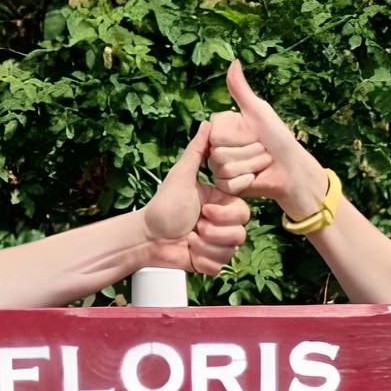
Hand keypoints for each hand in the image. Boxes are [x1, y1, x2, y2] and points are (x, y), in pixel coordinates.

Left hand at [139, 121, 250, 275]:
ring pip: (231, 252)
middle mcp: (222, 224)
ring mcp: (217, 245)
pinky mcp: (209, 262)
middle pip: (240, 234)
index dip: (225, 216)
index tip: (204, 212)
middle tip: (195, 227)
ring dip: (206, 246)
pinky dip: (202, 260)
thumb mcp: (181, 176)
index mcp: (221, 204)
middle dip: (215, 233)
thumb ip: (197, 152)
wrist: (147, 237)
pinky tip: (189, 252)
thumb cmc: (163, 206)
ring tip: (189, 239)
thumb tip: (208, 124)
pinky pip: (219, 267)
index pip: (243, 213)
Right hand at [206, 62, 328, 221]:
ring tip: (261, 163)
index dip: (236, 134)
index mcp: (223, 128)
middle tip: (261, 150)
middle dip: (247, 151)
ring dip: (249, 165)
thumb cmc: (279, 139)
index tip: (252, 134)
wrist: (292, 169)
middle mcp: (217, 147)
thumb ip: (242, 90)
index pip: (214, 129)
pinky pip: (227, 182)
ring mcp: (220, 168)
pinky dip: (246, 180)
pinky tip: (255, 178)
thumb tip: (234, 61)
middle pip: (217, 150)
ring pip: (223, 167)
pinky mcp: (226, 187)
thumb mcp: (259, 112)